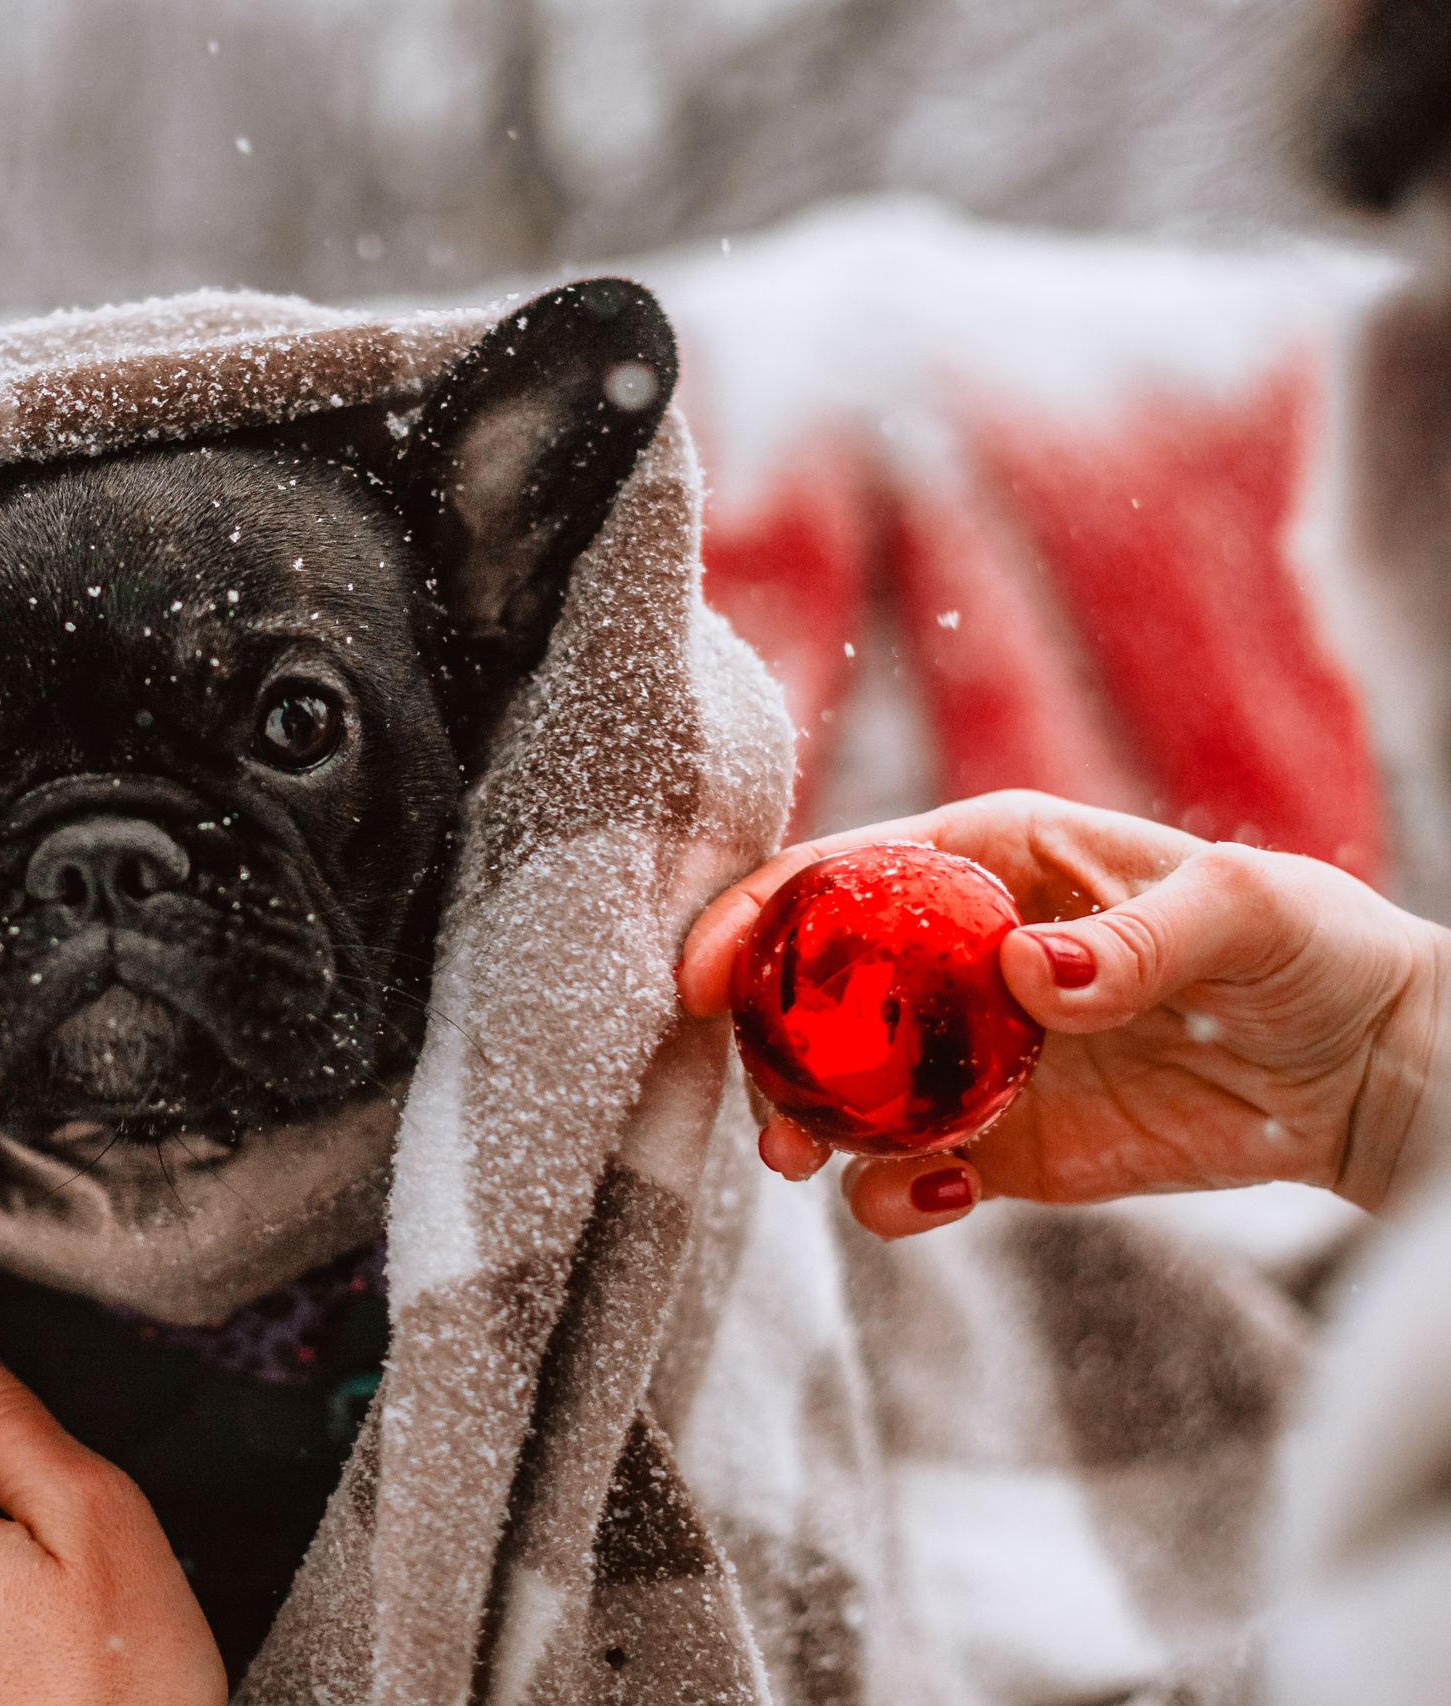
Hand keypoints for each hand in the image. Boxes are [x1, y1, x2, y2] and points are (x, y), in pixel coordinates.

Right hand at [678, 790, 1449, 1238]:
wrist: (1368, 1075)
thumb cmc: (1312, 949)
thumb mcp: (1243, 911)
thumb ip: (1136, 938)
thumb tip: (1026, 974)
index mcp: (990, 861)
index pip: (842, 874)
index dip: (758, 915)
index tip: (703, 973)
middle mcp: (955, 956)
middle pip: (812, 991)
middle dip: (763, 1047)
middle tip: (762, 1111)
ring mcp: (966, 1057)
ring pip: (839, 1090)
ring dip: (807, 1128)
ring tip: (812, 1167)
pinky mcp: (996, 1146)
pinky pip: (905, 1174)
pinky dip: (891, 1196)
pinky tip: (937, 1201)